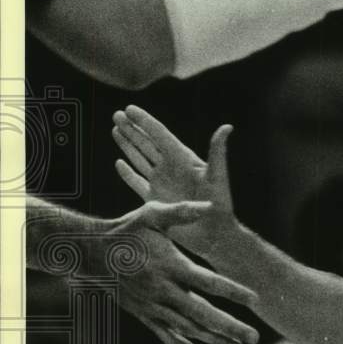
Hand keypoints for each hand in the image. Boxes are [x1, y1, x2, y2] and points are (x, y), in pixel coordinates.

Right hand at [102, 200, 259, 343]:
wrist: (90, 253)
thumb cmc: (126, 230)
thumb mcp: (152, 214)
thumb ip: (181, 211)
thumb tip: (210, 206)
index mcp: (169, 266)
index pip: (207, 282)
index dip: (232, 291)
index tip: (255, 299)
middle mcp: (162, 291)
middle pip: (202, 313)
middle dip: (230, 327)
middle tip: (255, 337)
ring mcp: (152, 307)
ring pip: (188, 330)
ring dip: (215, 340)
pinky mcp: (145, 317)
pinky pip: (169, 339)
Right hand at [112, 105, 234, 258]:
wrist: (214, 235)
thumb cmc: (220, 205)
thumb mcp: (218, 176)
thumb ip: (218, 151)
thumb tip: (227, 127)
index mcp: (184, 160)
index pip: (160, 136)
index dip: (145, 121)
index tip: (129, 108)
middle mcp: (171, 169)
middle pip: (147, 143)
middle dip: (133, 128)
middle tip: (116, 113)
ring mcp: (162, 184)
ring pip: (140, 159)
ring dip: (128, 145)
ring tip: (116, 129)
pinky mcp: (155, 200)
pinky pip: (137, 182)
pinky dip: (127, 173)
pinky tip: (119, 163)